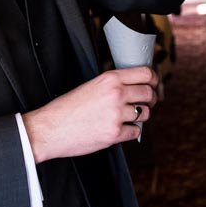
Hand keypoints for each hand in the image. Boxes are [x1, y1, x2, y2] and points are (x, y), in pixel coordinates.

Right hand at [21, 66, 157, 160]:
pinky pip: (135, 131)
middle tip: (148, 103)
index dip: (154, 79)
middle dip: (152, 99)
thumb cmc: (67, 108)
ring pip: (145, 113)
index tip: (155, 85)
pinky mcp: (114, 133)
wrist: (50, 129)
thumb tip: (134, 88)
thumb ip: (113, 85)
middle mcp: (116, 94)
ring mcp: (116, 114)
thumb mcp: (91, 86)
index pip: (146, 73)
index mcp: (110, 79)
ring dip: (141, 116)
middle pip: (149, 93)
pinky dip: (131, 131)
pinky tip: (121, 129)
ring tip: (130, 117)